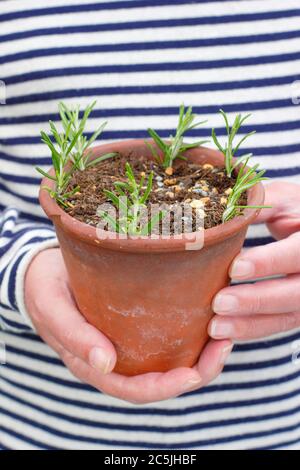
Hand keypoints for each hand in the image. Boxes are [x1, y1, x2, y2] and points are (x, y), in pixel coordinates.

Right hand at [25, 248, 231, 403]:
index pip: (132, 389)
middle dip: (197, 371)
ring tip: (226, 333)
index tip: (194, 373)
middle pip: (159, 380)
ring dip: (200, 355)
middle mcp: (114, 359)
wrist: (43, 269)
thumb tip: (106, 364)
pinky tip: (207, 317)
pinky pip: (165, 339)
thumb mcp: (53, 308)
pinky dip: (190, 335)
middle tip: (225, 346)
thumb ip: (74, 336)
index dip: (165, 387)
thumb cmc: (45, 288)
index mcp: (91, 363)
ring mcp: (125, 343)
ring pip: (167, 361)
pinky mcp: (134, 325)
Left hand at [209, 182, 299, 340]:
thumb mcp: (281, 199)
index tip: (235, 268)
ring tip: (215, 328)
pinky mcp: (298, 309)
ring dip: (250, 325)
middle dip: (256, 300)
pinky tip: (225, 332)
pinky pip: (278, 325)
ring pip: (286, 317)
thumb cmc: (294, 210)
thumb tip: (222, 214)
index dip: (268, 262)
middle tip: (219, 304)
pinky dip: (251, 330)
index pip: (296, 254)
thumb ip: (256, 206)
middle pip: (294, 294)